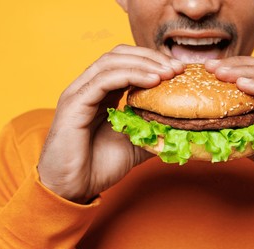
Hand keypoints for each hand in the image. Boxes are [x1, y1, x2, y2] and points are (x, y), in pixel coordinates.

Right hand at [38, 45, 184, 202]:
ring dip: (144, 64)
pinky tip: (152, 80)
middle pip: (120, 55)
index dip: (153, 62)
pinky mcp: (74, 103)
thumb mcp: (136, 145)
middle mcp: (89, 87)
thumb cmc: (99, 167)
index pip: (127, 63)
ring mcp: (79, 93)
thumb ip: (153, 131)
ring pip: (112, 62)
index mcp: (102, 93)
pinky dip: (130, 75)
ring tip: (168, 73)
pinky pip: (103, 80)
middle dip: (152, 57)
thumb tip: (180, 126)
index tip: (179, 70)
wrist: (74, 189)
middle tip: (177, 67)